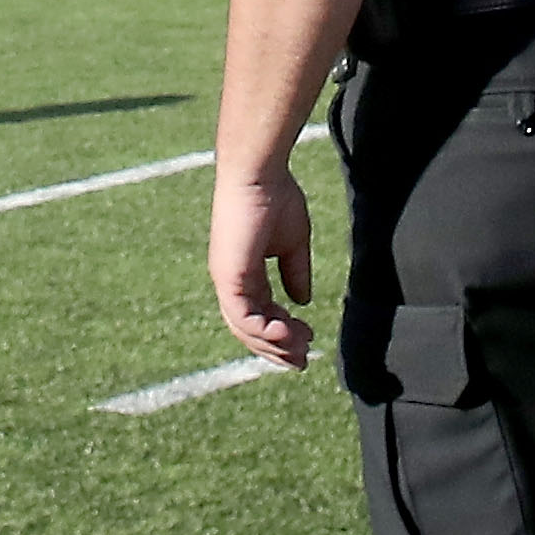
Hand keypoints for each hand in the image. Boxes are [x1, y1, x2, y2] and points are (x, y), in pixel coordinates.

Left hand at [211, 166, 314, 369]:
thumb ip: (295, 272)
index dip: (282, 331)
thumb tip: (302, 301)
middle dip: (278, 348)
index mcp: (243, 274)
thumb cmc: (276, 198)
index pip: (259, 315)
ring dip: (275, 344)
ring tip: (301, 348)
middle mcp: (230, 281)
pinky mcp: (228, 277)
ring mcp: (226, 280)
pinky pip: (243, 317)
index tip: (308, 338)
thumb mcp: (293, 244)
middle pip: (250, 329)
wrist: (260, 174)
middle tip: (304, 359)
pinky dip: (264, 332)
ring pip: (246, 329)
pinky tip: (288, 333)